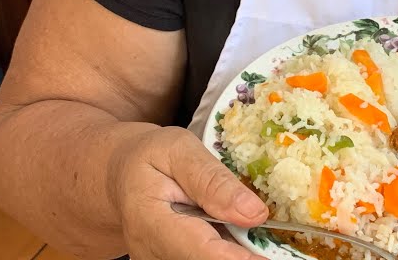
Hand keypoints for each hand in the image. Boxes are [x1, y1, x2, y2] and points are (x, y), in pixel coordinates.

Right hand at [112, 126, 268, 259]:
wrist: (122, 175)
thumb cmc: (149, 157)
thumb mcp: (178, 149)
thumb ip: (212, 180)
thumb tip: (253, 212)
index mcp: (150, 222)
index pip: (201, 252)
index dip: (239, 258)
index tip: (270, 255)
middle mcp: (152, 253)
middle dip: (246, 253)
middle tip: (276, 240)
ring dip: (239, 251)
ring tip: (260, 234)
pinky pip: (207, 259)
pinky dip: (230, 250)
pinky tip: (240, 236)